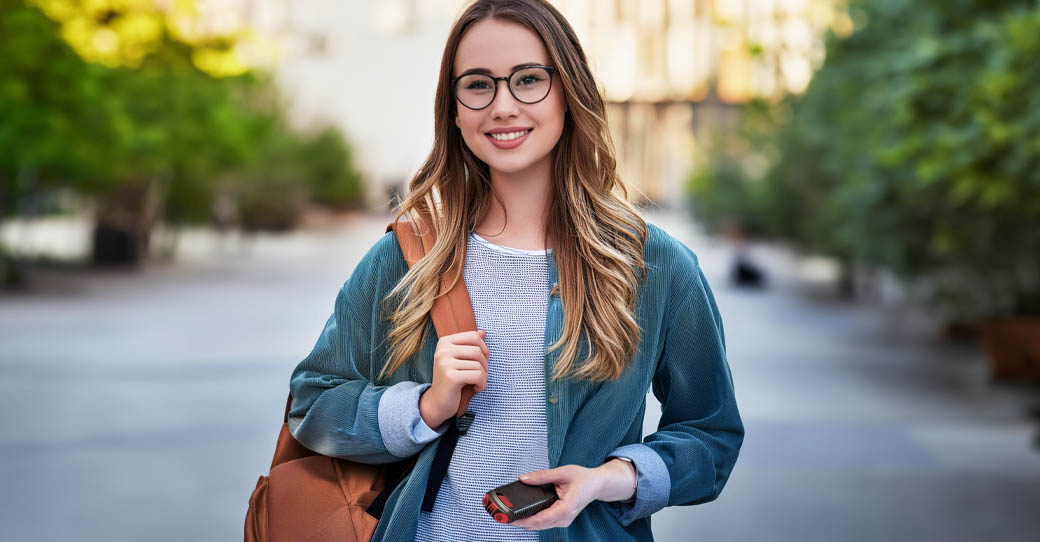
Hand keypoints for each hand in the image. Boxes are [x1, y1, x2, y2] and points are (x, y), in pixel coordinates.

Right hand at [419, 330, 488, 427]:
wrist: (438, 402)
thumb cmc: (452, 379)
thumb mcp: (460, 360)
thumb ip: (470, 345)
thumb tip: (483, 332)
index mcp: (444, 342)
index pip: (474, 336)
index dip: (484, 349)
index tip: (480, 362)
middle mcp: (443, 350)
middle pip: (477, 350)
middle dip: (485, 365)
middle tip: (480, 375)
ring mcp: (445, 363)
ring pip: (479, 365)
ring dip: (484, 376)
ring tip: (477, 383)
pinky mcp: (451, 377)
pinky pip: (478, 376)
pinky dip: (482, 384)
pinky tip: (476, 388)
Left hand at [510, 460, 636, 530]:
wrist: (596, 485)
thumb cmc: (583, 478)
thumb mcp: (562, 472)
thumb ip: (541, 476)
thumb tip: (523, 479)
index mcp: (566, 508)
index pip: (541, 519)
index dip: (523, 520)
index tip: (509, 518)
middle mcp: (564, 518)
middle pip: (537, 525)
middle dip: (519, 521)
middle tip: (501, 515)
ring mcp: (562, 521)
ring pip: (539, 526)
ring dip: (523, 521)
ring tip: (507, 514)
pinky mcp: (560, 520)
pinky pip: (543, 522)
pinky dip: (531, 519)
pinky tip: (520, 514)